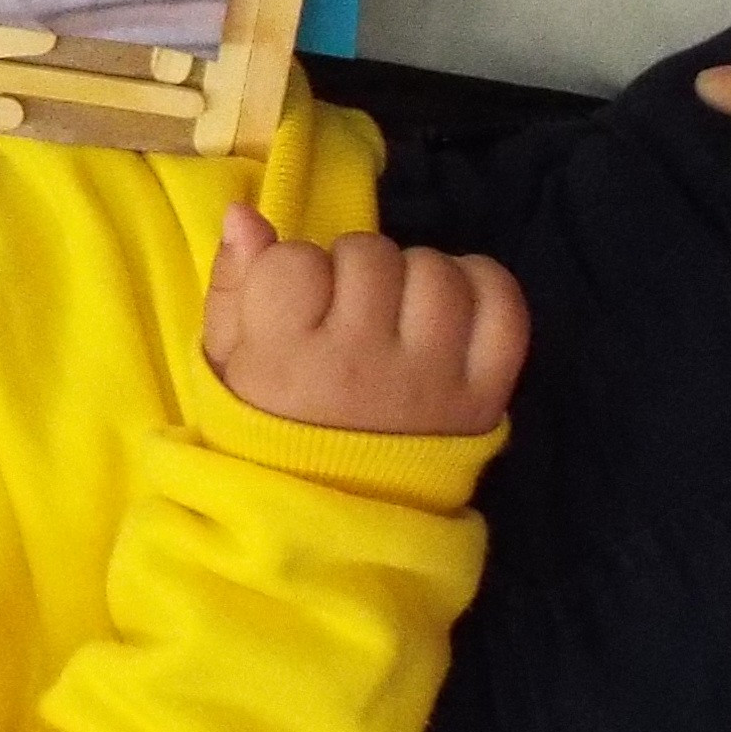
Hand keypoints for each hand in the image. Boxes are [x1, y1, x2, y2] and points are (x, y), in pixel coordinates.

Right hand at [202, 205, 529, 438]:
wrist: (336, 518)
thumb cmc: (274, 431)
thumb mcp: (228, 367)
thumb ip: (232, 285)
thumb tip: (245, 213)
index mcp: (289, 361)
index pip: (296, 261)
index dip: (292, 270)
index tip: (293, 305)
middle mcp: (364, 365)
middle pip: (369, 256)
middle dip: (352, 270)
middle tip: (344, 310)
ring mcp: (431, 380)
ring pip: (434, 270)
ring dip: (412, 276)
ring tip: (396, 312)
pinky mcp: (484, 394)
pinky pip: (502, 306)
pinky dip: (481, 288)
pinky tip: (450, 308)